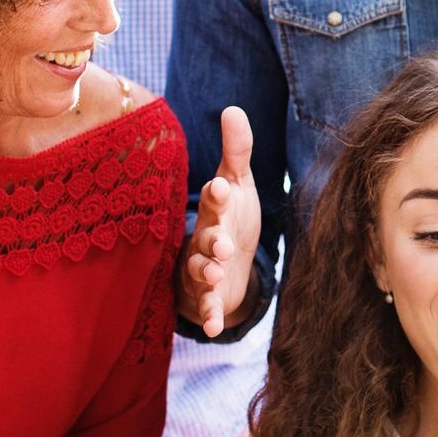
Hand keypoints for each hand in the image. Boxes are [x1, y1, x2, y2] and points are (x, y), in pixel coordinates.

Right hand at [178, 107, 260, 336]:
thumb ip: (237, 151)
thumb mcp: (238, 184)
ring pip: (199, 272)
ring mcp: (203, 269)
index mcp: (214, 212)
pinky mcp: (209, 296)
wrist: (225, 260)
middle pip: (203, 239)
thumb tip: (233, 108)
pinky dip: (209, 316)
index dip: (217, 195)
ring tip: (215, 275)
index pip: (213, 201)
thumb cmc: (231, 216)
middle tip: (221, 244)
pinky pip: (206, 307)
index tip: (221, 186)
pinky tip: (214, 328)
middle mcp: (203, 240)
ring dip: (206, 275)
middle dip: (211, 241)